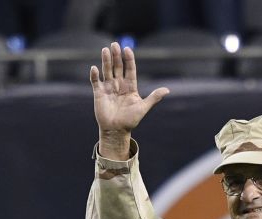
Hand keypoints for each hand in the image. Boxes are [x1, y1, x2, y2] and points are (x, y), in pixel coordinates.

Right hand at [89, 43, 168, 157]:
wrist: (116, 131)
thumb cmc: (130, 120)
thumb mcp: (143, 108)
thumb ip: (153, 98)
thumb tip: (167, 90)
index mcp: (130, 87)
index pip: (130, 69)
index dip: (129, 59)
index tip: (127, 49)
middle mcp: (119, 85)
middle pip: (118, 67)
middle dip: (116, 56)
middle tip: (114, 44)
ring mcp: (109, 88)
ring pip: (107, 71)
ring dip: (106, 61)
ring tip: (105, 49)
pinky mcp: (99, 93)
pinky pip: (95, 82)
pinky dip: (95, 75)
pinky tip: (94, 68)